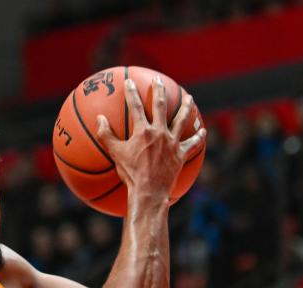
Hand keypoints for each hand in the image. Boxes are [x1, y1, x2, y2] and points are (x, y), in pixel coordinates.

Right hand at [96, 77, 205, 202]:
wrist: (149, 192)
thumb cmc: (131, 175)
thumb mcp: (115, 154)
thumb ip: (106, 135)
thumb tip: (99, 119)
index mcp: (142, 131)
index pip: (135, 106)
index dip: (131, 92)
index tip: (128, 82)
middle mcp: (159, 132)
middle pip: (160, 105)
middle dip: (159, 90)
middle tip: (158, 80)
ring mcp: (172, 142)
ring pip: (182, 119)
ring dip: (186, 107)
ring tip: (189, 97)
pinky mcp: (181, 154)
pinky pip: (192, 143)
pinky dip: (198, 137)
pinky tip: (203, 131)